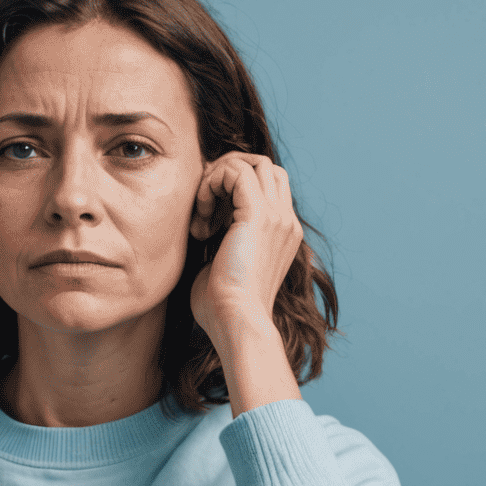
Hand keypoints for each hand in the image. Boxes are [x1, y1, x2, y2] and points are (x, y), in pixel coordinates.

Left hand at [188, 152, 303, 356]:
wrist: (235, 322)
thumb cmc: (222, 309)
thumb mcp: (222, 266)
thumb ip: (220, 242)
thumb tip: (200, 229)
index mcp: (281, 234)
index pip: (266, 186)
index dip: (232, 188)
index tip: (206, 217)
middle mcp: (285, 221)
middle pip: (264, 167)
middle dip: (227, 173)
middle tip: (202, 202)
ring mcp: (277, 216)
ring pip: (253, 163)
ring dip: (219, 176)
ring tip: (201, 211)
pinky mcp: (259, 215)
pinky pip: (235, 172)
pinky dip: (211, 184)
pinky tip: (200, 217)